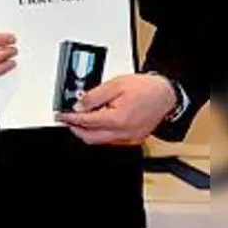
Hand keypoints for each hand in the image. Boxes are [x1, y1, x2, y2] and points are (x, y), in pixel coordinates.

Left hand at [56, 74, 177, 144]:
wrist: (167, 94)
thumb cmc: (146, 88)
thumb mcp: (115, 85)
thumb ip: (93, 97)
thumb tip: (78, 106)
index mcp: (118, 120)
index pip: (86, 123)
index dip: (69, 119)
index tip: (60, 116)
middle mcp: (123, 133)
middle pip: (90, 138)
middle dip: (76, 129)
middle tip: (68, 118)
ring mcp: (129, 139)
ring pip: (100, 142)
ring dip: (88, 132)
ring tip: (83, 117)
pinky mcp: (133, 140)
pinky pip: (111, 141)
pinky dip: (101, 133)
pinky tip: (99, 122)